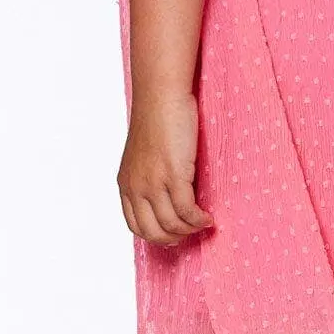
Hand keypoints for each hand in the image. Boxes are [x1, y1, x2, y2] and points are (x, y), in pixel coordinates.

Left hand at [118, 91, 215, 244]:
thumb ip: (148, 176)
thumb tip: (167, 197)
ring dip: (190, 230)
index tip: (174, 234)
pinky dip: (198, 219)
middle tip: (191, 234)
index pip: (135, 225)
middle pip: (153, 231)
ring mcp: (153, 183)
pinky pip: (186, 210)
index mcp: (125, 183)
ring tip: (203, 224)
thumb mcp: (144, 154)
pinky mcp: (173, 175)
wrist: (161, 95)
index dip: (156, 235)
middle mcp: (135, 187)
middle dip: (174, 238)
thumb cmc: (157, 118)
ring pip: (172, 224)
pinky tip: (208, 217)